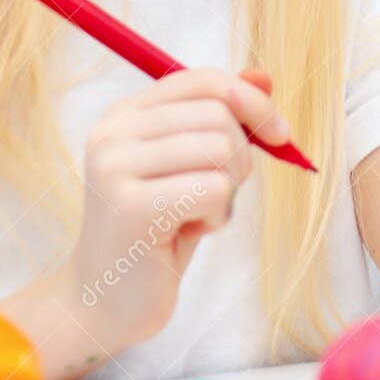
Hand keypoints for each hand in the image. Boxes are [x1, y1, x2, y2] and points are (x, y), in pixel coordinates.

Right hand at [69, 65, 283, 356]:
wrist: (101, 303)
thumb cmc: (153, 236)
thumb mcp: (189, 169)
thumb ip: (219, 121)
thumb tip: (264, 76)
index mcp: (124, 115)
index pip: (204, 80)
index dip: (251, 101)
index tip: (279, 134)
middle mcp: (113, 131)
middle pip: (218, 113)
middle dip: (240, 156)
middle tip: (218, 194)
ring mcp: (116, 166)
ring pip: (220, 149)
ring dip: (227, 190)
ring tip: (197, 215)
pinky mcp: (131, 206)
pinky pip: (213, 190)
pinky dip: (217, 216)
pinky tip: (188, 234)